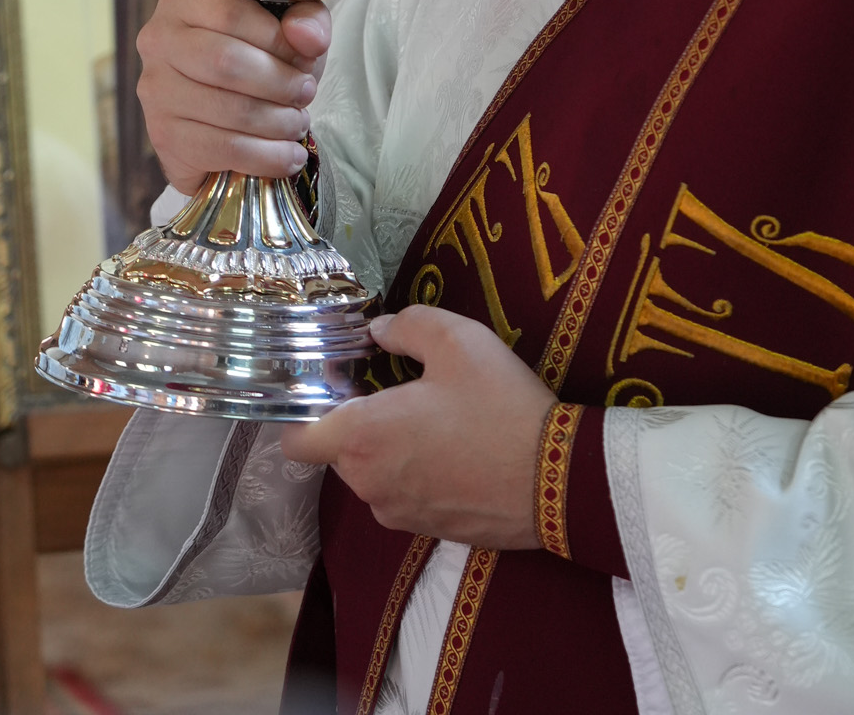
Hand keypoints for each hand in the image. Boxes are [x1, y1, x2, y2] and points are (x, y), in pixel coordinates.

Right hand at [135, 0, 329, 192]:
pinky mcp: (163, 136)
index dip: (278, 40)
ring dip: (278, 122)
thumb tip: (308, 38)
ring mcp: (155, 91)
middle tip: (306, 93)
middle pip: (225, 61)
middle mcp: (157, 40)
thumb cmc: (258, 56)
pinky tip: (288, 156)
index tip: (307, 58)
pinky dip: (266, 156)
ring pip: (227, 108)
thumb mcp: (288, 26)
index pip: (232, 14)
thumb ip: (306, 19)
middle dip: (279, 82)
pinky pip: (222, 149)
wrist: (228, 114)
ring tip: (299, 123)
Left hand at [279, 308, 553, 548]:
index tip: (335, 385)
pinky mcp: (426, 530)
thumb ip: (407, 324)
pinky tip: (456, 450)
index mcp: (363, 437)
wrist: (556, 479)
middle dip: (359, 420)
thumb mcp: (459, 340)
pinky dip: (416, 472)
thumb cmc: (500, 406)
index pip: (296, 438)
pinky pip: (402, 494)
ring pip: (372, 472)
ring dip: (390, 447)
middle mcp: (368, 483)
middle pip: (338, 449)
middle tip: (402, 389)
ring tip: (437, 419)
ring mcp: (397, 513)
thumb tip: (378, 330)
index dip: (305, 410)